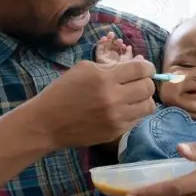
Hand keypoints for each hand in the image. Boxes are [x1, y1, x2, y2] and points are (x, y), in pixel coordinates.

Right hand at [31, 58, 155, 147]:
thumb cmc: (62, 91)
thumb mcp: (83, 69)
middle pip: (148, 87)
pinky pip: (137, 119)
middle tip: (137, 82)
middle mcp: (113, 98)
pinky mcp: (115, 132)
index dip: (147, 67)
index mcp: (104, 78)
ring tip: (133, 97)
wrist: (47, 122)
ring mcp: (116, 118)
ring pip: (148, 106)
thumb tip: (138, 64)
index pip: (141, 69)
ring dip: (143, 99)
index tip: (144, 68)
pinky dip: (134, 112)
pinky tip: (123, 109)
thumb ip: (111, 66)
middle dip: (146, 82)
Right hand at [94, 32, 132, 65]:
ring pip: (105, 46)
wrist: (114, 73)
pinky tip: (104, 38)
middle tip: (119, 39)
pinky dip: (100, 42)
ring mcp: (104, 57)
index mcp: (118, 59)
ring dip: (108, 39)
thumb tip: (129, 46)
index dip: (121, 46)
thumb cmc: (122, 68)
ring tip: (111, 34)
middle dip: (115, 42)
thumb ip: (129, 53)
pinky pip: (99, 48)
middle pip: (112, 47)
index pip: (119, 51)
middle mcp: (111, 58)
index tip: (124, 45)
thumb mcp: (128, 60)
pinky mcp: (99, 57)